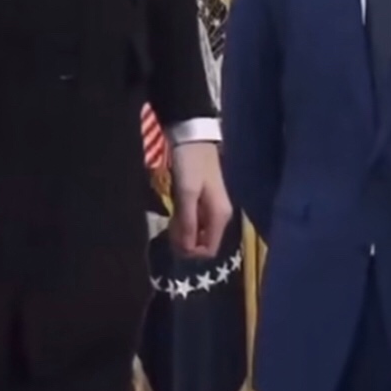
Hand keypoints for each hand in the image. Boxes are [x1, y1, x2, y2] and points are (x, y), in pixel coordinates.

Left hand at [170, 142, 231, 258]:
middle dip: (185, 241)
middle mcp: (221, 216)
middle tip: (168, 228)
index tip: (173, 241)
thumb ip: (188, 222)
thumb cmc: (191, 165)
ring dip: (183, 231)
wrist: (193, 138)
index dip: (191, 252)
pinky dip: (184, 221)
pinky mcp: (205, 202)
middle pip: (204, 242)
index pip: (209, 250)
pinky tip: (174, 212)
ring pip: (198, 232)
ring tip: (170, 219)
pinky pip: (196, 221)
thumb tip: (187, 250)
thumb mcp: (187, 193)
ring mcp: (213, 209)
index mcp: (221, 216)